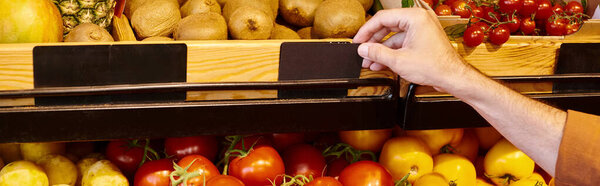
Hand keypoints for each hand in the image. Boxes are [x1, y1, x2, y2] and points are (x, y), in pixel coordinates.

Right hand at [353, 8, 472, 92]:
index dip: (366, 30)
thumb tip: (363, 48)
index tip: (358, 40)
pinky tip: (381, 62)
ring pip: (394, 35)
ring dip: (381, 49)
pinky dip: (392, 51)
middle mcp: (419, 19)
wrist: (453, 77)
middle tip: (362, 50)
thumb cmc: (435, 67)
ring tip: (369, 61)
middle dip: (373, 41)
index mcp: (414, 18)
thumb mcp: (399, 60)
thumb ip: (377, 52)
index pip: (382, 18)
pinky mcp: (423, 39)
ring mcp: (422, 29)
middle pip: (388, 26)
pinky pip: (402, 41)